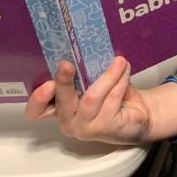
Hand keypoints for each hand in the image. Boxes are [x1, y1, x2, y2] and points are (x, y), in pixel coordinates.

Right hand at [24, 57, 176, 144]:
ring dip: (107, 76)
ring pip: (91, 98)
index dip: (37, 99)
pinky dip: (120, 81)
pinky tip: (125, 71)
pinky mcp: (105, 128)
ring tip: (119, 61)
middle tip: (66, 64)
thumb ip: (85, 72)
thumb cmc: (112, 96)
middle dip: (63, 82)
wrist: (139, 113)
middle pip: (61, 102)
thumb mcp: (94, 82)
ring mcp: (85, 128)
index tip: (46, 84)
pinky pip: (111, 100)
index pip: (36, 110)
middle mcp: (68, 121)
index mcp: (59, 107)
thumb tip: (86, 48)